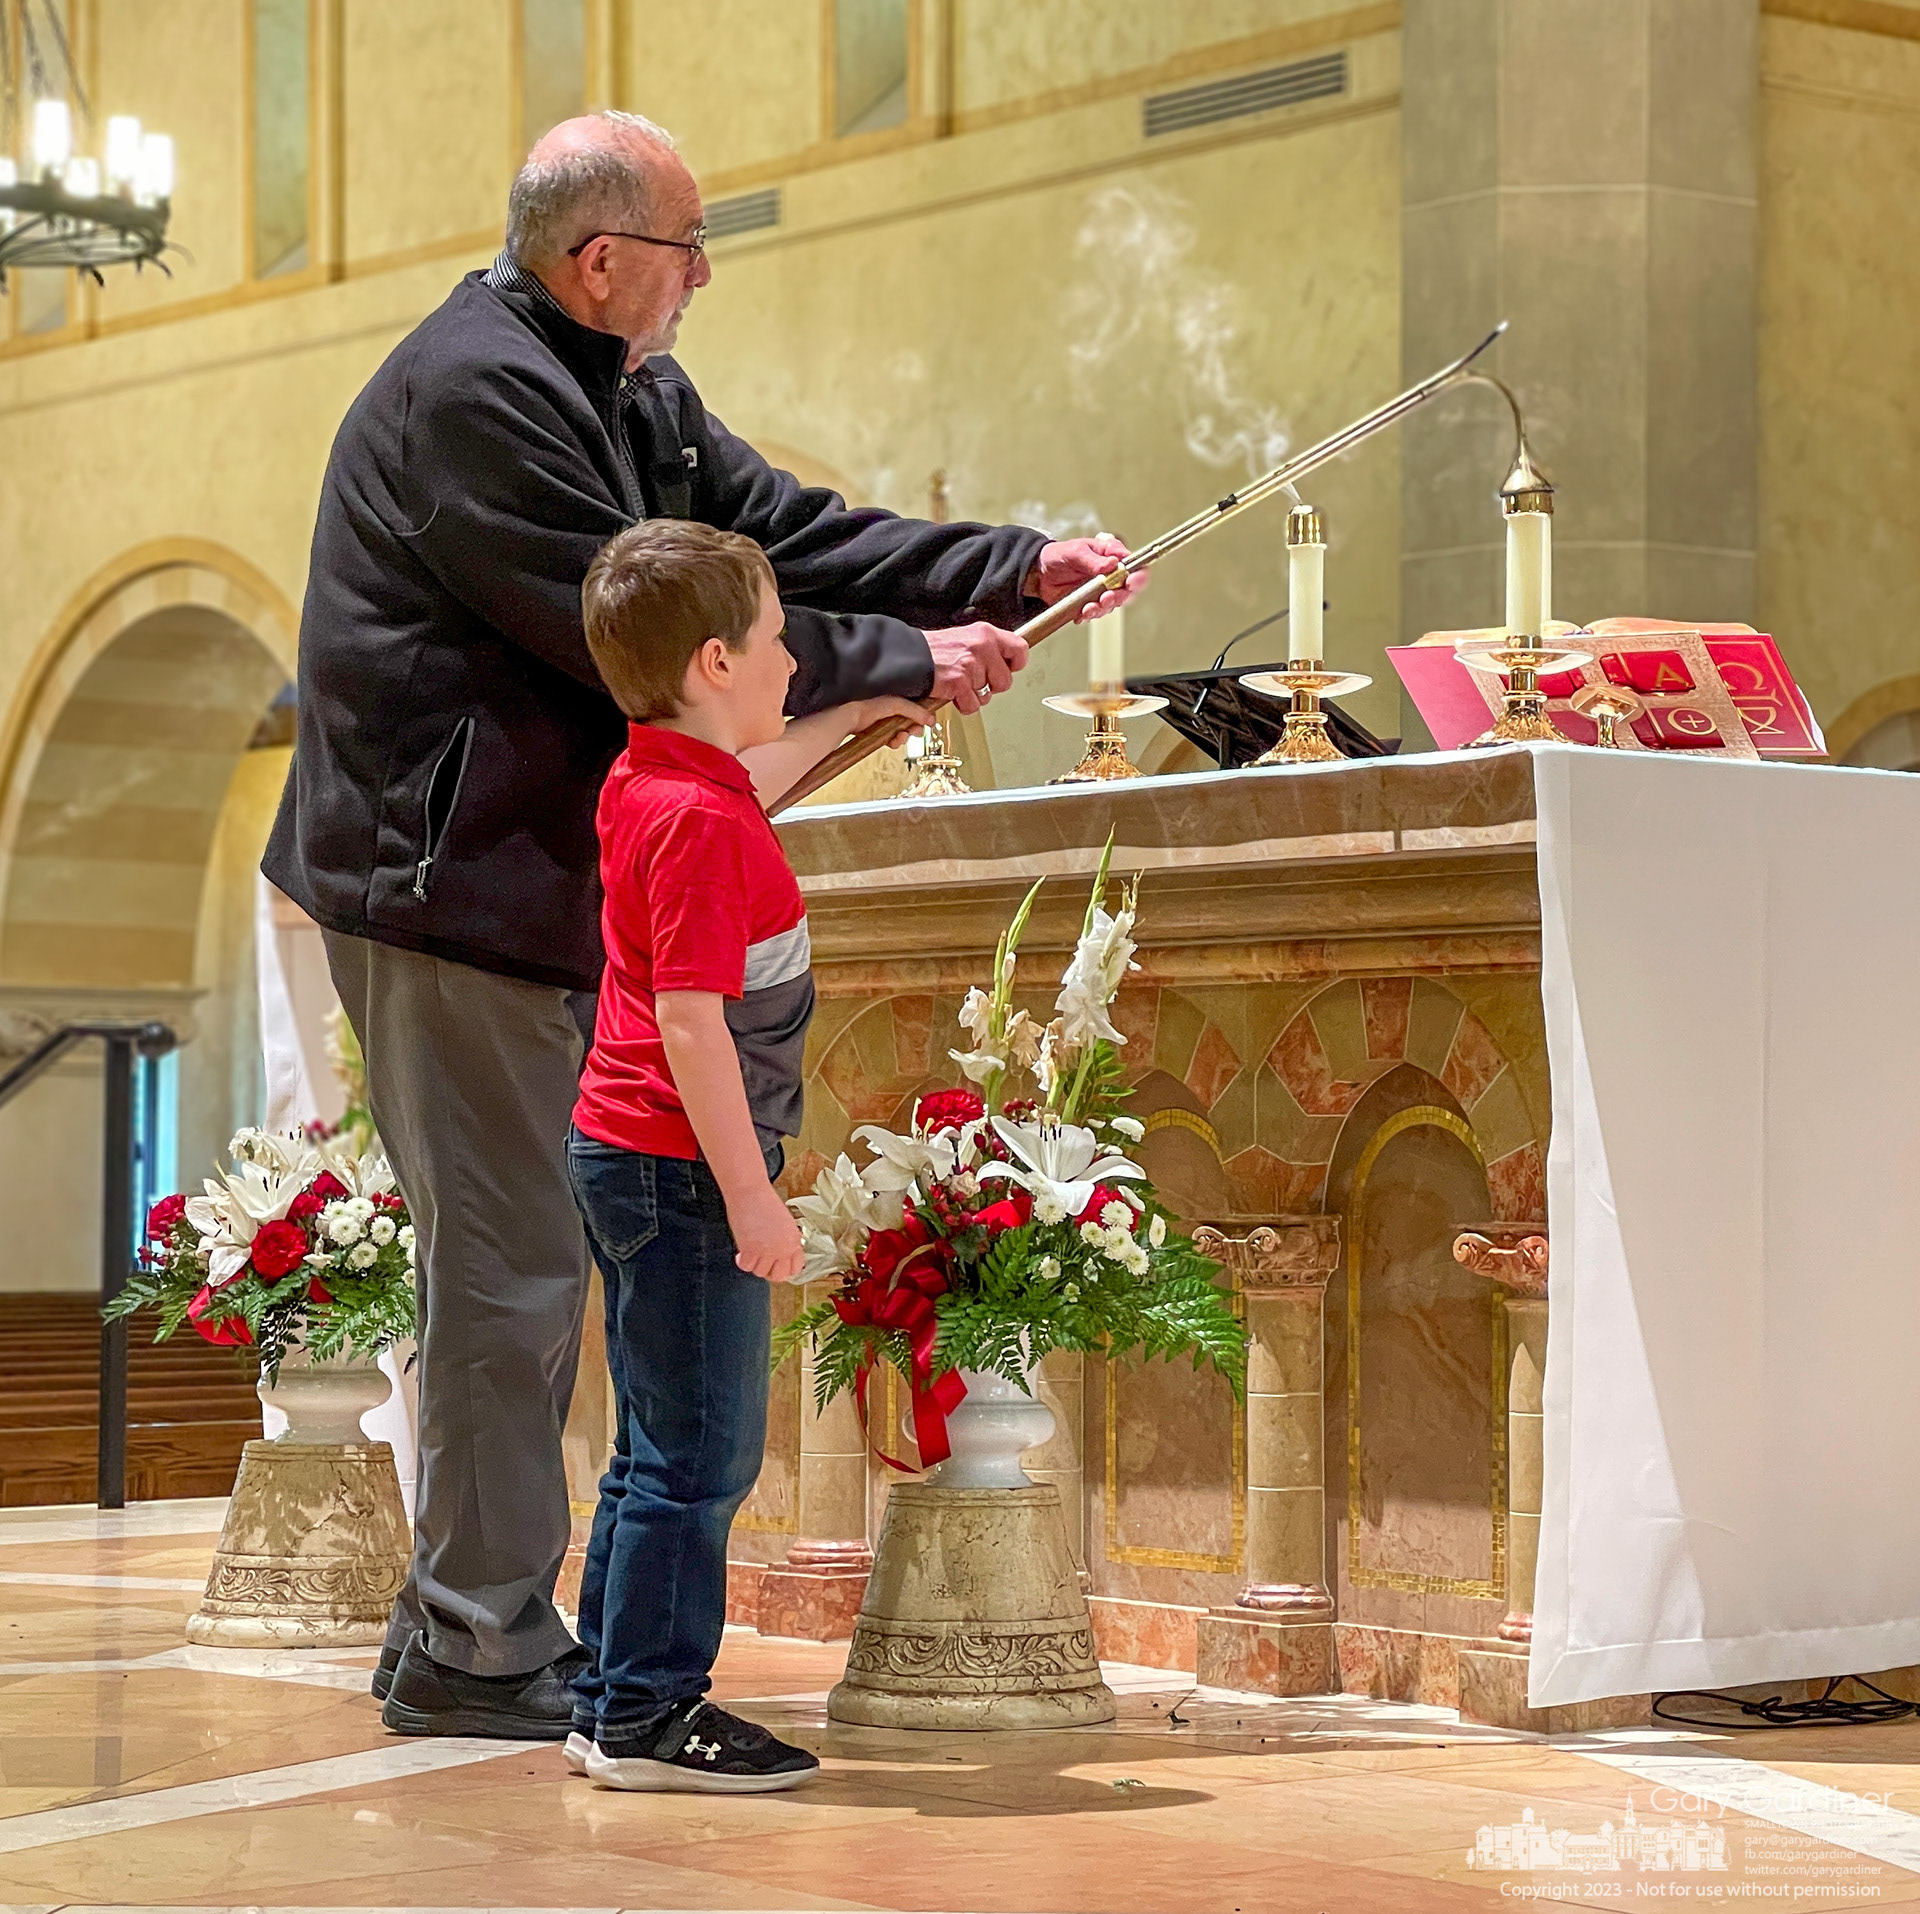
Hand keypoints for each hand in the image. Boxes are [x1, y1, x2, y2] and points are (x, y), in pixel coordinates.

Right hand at [728, 1181, 805, 1283]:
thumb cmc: (764, 1201)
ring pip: (760, 1272)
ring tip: (751, 1254)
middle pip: (779, 1276)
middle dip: (770, 1271)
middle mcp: (783, 1248)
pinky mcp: (751, 1250)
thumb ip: (785, 1240)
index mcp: (794, 1240)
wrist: (750, 1192)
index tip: (777, 1264)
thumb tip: (779, 1253)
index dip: (785, 1267)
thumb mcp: (784, 1222)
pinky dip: (742, 1261)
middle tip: (763, 1263)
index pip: (795, 1267)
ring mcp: (767, 1250)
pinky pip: (746, 1266)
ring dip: (754, 1264)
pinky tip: (741, 1253)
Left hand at [851, 695, 937, 746]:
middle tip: (916, 731)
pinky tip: (892, 741)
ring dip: (904, 737)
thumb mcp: (898, 705)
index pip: (917, 708)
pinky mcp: (881, 733)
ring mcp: (887, 722)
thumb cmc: (870, 706)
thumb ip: (916, 711)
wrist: (853, 717)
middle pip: (912, 722)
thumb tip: (931, 719)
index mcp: (898, 700)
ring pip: (903, 733)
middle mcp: (893, 711)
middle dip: (915, 728)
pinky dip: (895, 742)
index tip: (929, 721)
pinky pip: (893, 740)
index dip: (924, 716)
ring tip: (901, 737)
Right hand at [923, 621, 1027, 714]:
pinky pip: (972, 705)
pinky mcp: (959, 683)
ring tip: (960, 684)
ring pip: (987, 695)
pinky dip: (962, 704)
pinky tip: (953, 693)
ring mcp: (971, 665)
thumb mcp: (966, 638)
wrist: (909, 657)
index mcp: (985, 633)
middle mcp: (982, 646)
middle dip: (992, 687)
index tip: (1007, 669)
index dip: (1015, 664)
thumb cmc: (934, 650)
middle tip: (976, 682)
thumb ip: (987, 649)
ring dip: (974, 695)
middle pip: (1006, 680)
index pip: (1020, 649)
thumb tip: (1004, 663)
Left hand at [1024, 534, 1150, 621]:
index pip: (1136, 567)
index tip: (1131, 582)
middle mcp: (1111, 575)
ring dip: (1102, 608)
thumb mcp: (1075, 551)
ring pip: (1112, 604)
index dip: (1139, 576)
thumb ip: (1093, 560)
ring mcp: (1101, 591)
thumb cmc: (1059, 555)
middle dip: (1118, 597)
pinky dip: (1089, 615)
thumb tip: (1111, 564)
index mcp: (1112, 557)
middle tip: (1106, 597)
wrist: (1040, 572)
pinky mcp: (1091, 603)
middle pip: (1128, 591)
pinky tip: (1081, 613)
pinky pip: (1096, 613)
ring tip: (1089, 607)